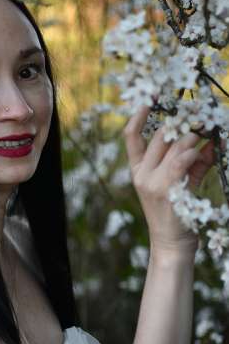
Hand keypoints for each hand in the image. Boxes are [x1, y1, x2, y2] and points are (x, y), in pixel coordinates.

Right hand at [123, 105, 215, 256]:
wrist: (171, 244)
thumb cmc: (176, 215)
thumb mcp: (181, 184)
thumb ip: (194, 163)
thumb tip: (212, 142)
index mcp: (138, 170)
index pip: (131, 136)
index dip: (138, 115)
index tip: (149, 98)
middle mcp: (141, 174)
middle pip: (159, 136)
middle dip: (181, 124)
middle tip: (199, 117)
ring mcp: (151, 182)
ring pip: (173, 145)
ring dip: (193, 137)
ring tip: (206, 134)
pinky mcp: (166, 190)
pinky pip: (181, 161)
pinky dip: (194, 152)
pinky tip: (203, 151)